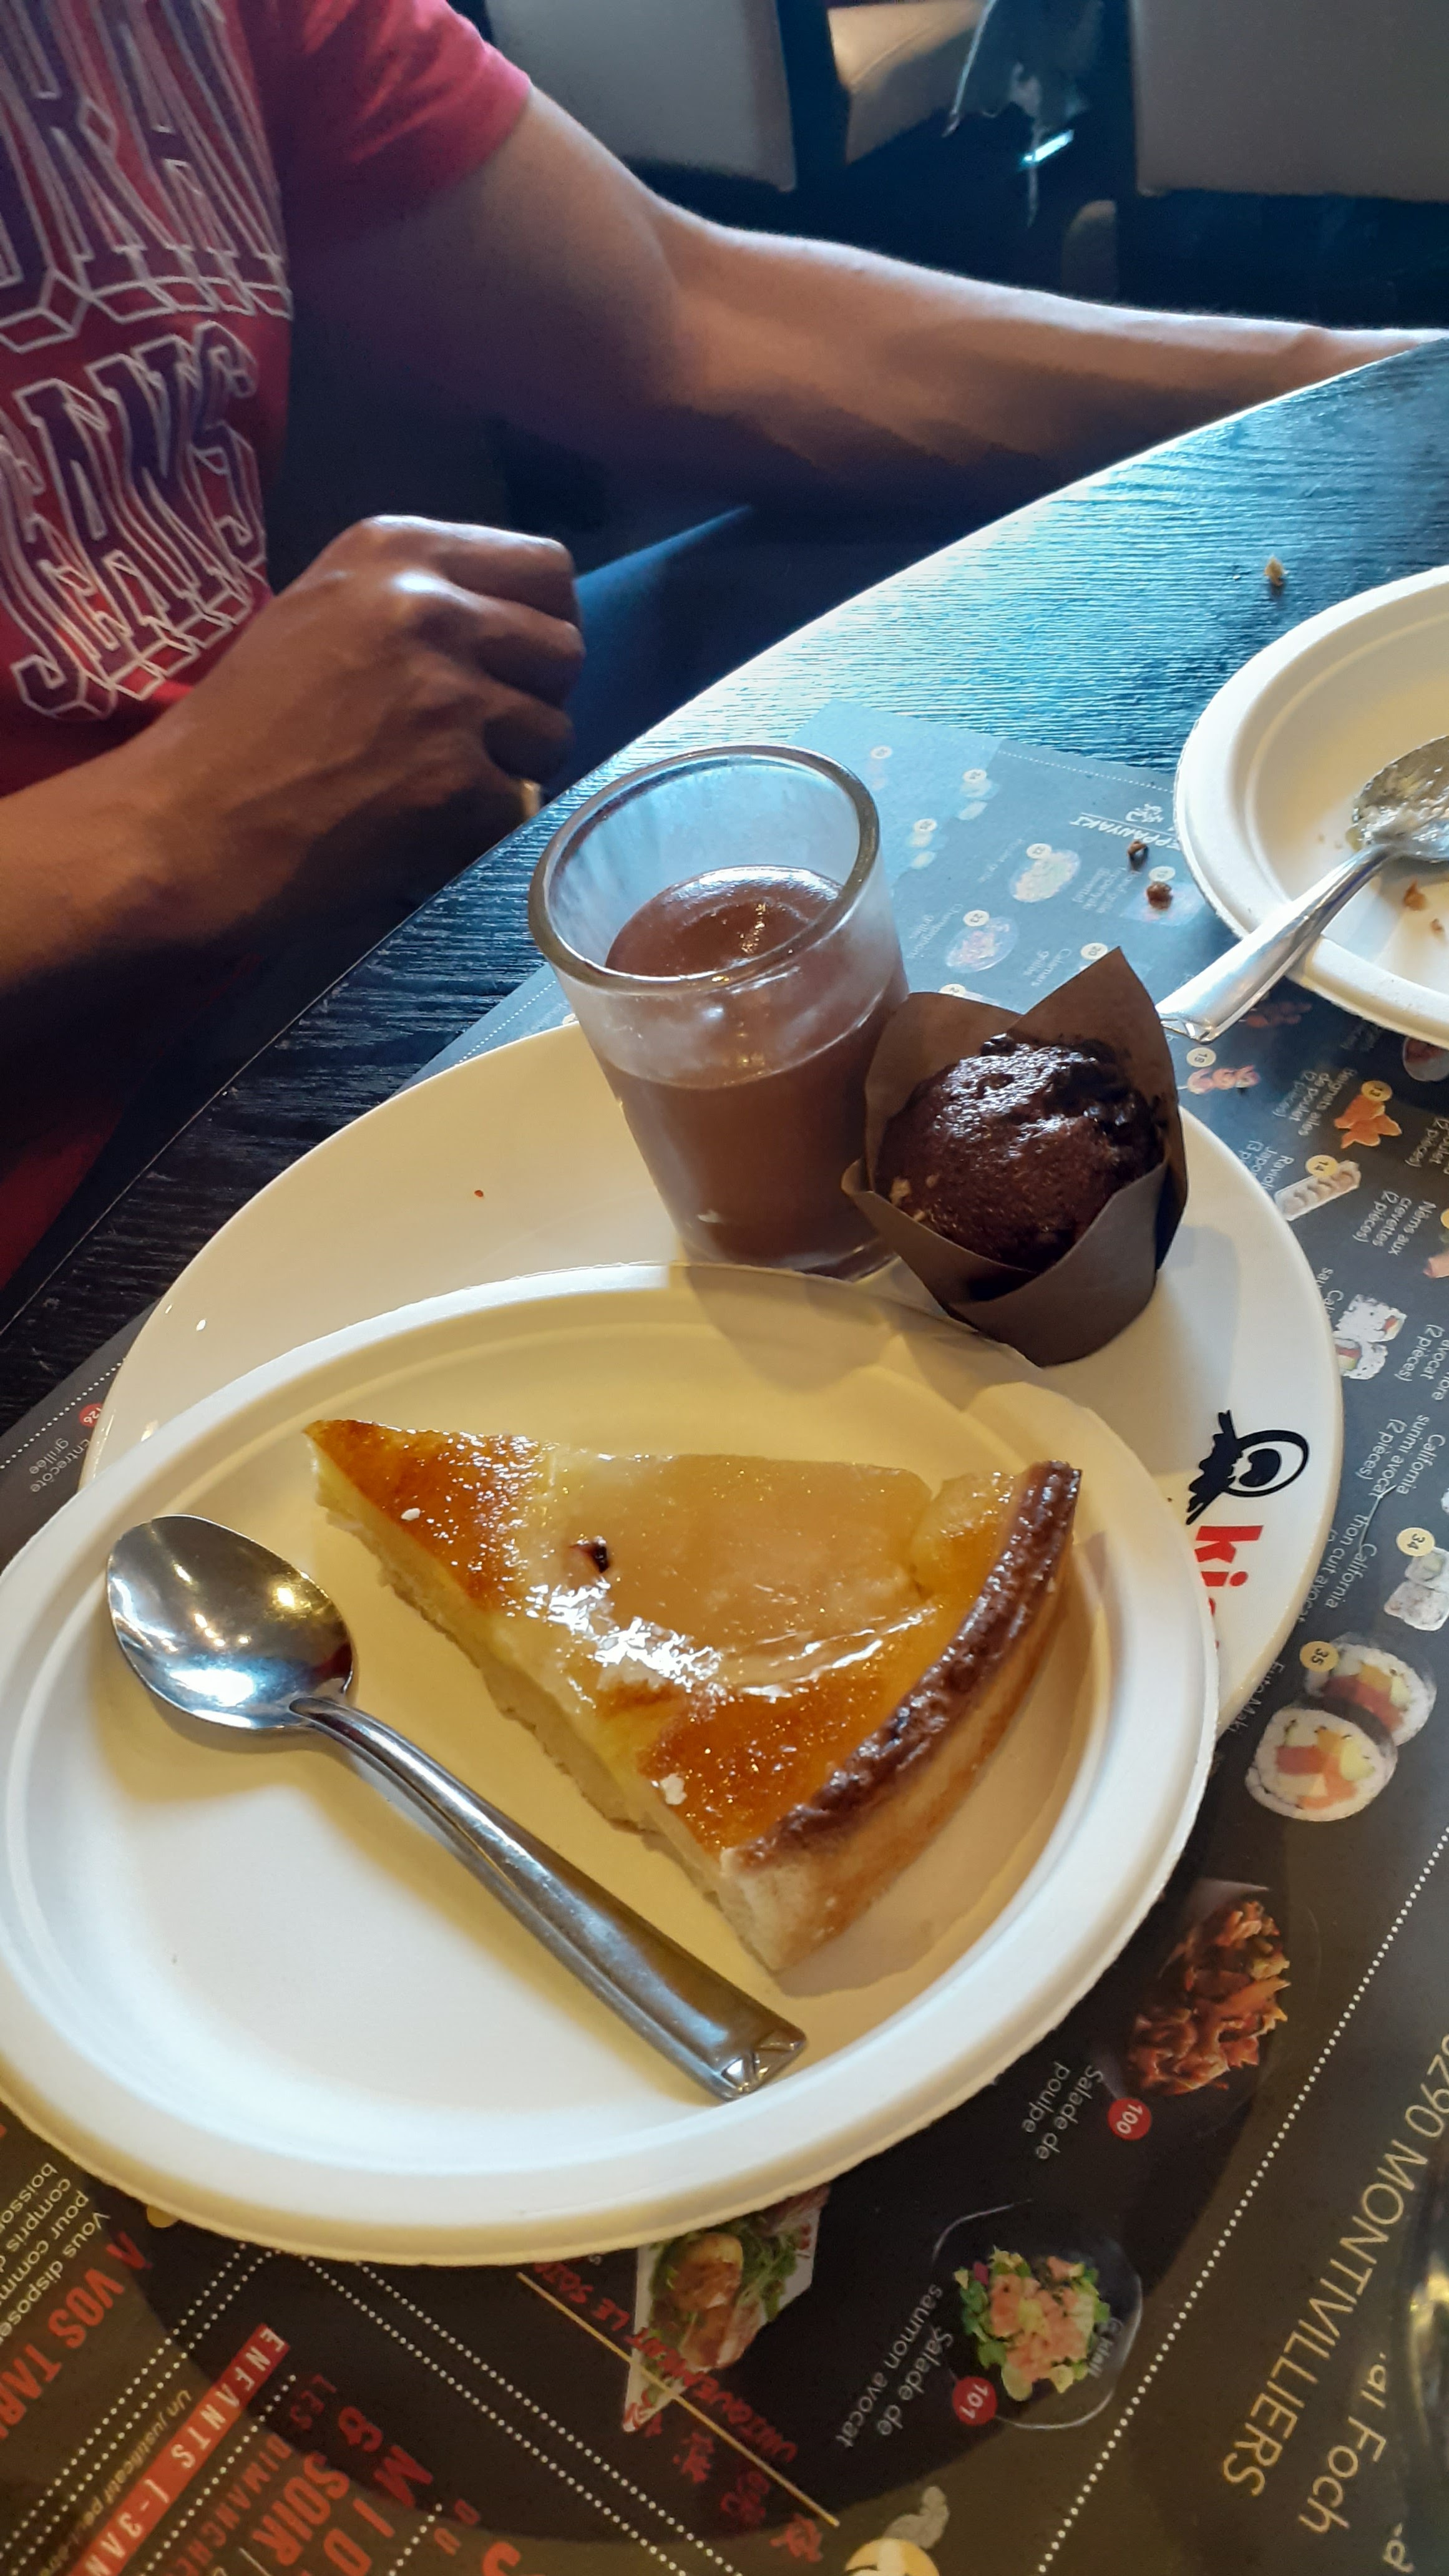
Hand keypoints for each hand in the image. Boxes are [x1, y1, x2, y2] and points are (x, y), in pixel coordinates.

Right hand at [122, 515, 582, 944]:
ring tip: (437, 789)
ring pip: (553, 734)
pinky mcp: (455, 784)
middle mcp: (429, 608)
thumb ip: (419, 599)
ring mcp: (446, 696)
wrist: (182, 827)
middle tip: (475, 741)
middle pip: (563, 650)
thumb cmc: (243, 729)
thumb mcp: (324, 612)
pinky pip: (518, 811)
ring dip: (513, 772)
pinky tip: (417, 834)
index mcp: (397, 550)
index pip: (546, 567)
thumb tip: (514, 626)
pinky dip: (478, 835)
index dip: (541, 625)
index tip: (510, 666)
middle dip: (533, 702)